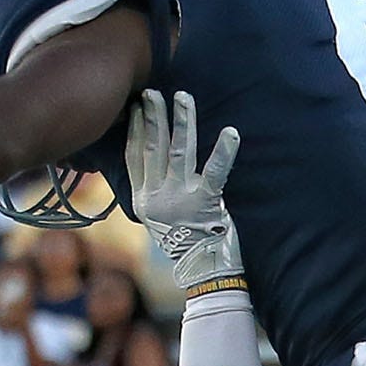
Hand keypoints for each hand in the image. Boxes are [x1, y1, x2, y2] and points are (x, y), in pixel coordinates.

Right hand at [126, 90, 245, 286]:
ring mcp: (180, 199)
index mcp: (143, 200)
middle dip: (154, 116)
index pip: (135, 156)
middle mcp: (156, 197)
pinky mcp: (205, 202)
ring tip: (183, 97)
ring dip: (182, 121)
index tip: (138, 106)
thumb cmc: (187, 243)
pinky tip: (230, 133)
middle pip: (153, 147)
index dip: (136, 129)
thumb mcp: (159, 219)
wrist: (203, 273)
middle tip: (154, 92)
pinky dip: (223, 152)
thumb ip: (155, 192)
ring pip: (178, 151)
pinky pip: (214, 172)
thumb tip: (154, 164)